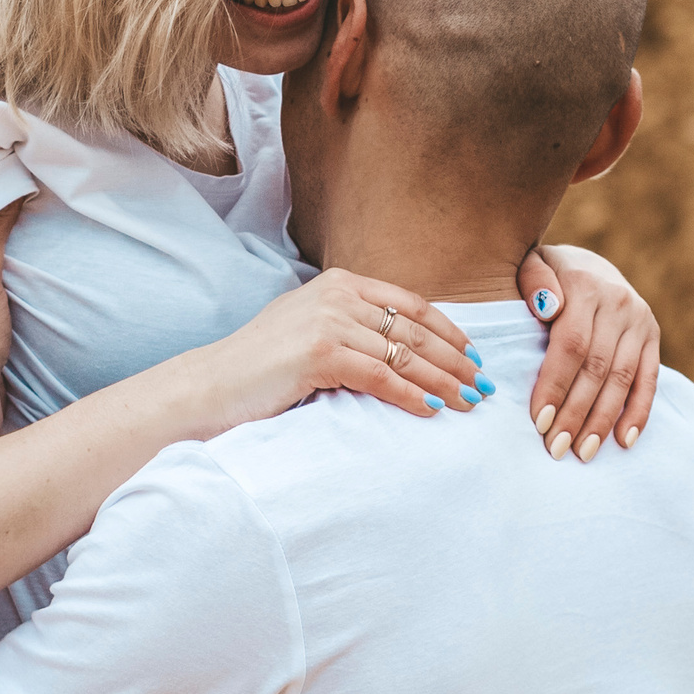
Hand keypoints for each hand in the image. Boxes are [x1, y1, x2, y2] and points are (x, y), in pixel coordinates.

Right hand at [191, 269, 486, 427]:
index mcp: (337, 283)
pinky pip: (381, 378)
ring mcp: (327, 321)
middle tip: (483, 386)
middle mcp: (335, 295)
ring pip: (403, 355)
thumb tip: (403, 346)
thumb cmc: (259, 367)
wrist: (210, 387)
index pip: (410, 304)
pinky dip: (411, 395)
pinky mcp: (320, 353)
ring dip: (442, 382)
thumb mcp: (309, 329)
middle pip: (413, 330)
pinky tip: (431, 410)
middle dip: (455, 360)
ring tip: (467, 403)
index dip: (448, 332)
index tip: (474, 356)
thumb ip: (350, 325)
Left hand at [518, 243, 659, 458]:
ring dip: (603, 420)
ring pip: (623, 379)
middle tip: (556, 448)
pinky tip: (625, 441)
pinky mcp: (654, 336)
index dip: (555, 385)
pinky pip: (649, 379)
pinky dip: (639, 412)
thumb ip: (533, 281)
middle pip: (597, 368)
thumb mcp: (529, 265)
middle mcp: (619, 303)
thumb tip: (547, 308)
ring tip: (584, 453)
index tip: (538, 421)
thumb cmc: (544, 275)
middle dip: (576, 413)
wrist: (586, 262)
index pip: (571, 345)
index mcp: (586, 287)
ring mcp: (641, 320)